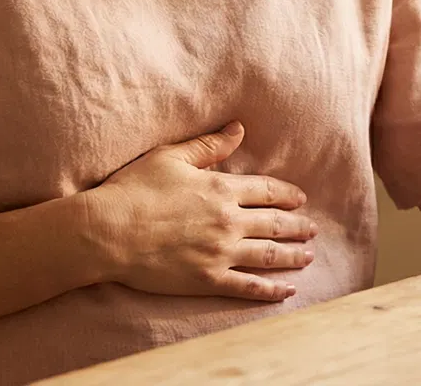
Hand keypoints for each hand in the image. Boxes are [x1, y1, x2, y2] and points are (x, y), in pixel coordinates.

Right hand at [88, 121, 314, 301]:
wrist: (108, 232)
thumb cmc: (134, 190)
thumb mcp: (171, 157)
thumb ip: (209, 145)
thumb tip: (239, 128)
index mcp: (221, 189)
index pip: (266, 190)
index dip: (287, 194)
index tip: (301, 199)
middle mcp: (228, 221)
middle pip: (274, 223)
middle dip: (298, 226)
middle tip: (313, 230)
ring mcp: (220, 253)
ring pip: (269, 255)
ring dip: (293, 256)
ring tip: (309, 256)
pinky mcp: (208, 280)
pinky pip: (248, 286)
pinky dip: (271, 290)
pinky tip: (287, 291)